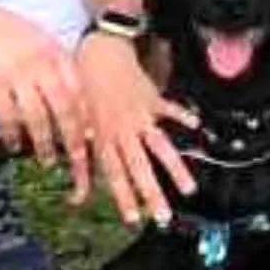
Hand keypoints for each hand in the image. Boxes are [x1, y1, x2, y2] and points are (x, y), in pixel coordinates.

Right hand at [0, 0, 88, 202]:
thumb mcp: (34, 40)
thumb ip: (52, 65)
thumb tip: (68, 96)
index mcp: (55, 52)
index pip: (80, 90)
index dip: (88, 117)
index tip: (93, 137)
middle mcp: (42, 61)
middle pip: (66, 108)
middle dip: (74, 137)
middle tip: (79, 159)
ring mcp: (18, 71)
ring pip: (39, 116)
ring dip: (44, 142)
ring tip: (47, 158)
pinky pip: (8, 115)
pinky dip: (12, 133)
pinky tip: (13, 144)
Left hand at [77, 33, 197, 224]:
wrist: (99, 51)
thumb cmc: (83, 85)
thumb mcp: (76, 122)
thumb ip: (79, 158)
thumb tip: (74, 190)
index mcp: (104, 136)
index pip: (115, 174)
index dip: (124, 196)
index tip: (133, 217)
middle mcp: (124, 130)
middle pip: (140, 166)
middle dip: (152, 193)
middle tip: (162, 215)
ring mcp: (142, 115)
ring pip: (160, 146)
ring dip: (174, 168)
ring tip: (188, 187)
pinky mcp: (154, 99)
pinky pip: (171, 109)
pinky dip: (183, 116)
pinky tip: (195, 125)